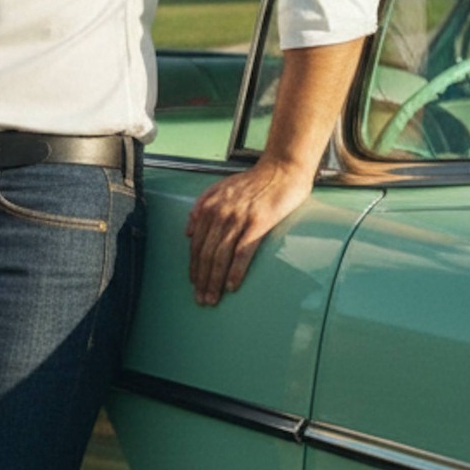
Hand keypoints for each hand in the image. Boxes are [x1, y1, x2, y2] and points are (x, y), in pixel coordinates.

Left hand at [184, 158, 314, 304]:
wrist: (282, 169)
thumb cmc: (255, 180)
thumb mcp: (221, 188)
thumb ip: (201, 206)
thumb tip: (188, 232)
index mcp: (209, 207)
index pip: (196, 245)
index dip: (194, 267)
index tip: (194, 284)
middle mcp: (220, 213)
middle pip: (205, 254)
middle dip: (202, 280)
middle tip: (201, 300)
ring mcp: (238, 218)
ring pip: (220, 256)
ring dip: (214, 281)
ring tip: (212, 298)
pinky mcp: (258, 222)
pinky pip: (242, 252)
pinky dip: (235, 271)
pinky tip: (231, 286)